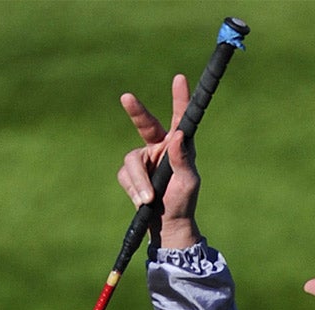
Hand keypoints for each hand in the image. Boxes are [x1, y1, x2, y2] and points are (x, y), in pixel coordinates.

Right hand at [118, 75, 200, 252]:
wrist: (167, 226)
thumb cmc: (183, 202)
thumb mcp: (188, 182)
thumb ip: (182, 159)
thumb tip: (177, 135)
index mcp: (177, 146)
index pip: (180, 119)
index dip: (180, 98)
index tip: (180, 79)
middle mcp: (158, 147)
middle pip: (145, 123)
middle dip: (136, 111)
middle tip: (126, 97)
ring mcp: (142, 159)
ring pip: (132, 160)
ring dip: (139, 181)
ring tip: (148, 199)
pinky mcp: (129, 173)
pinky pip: (126, 176)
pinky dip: (134, 189)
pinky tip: (143, 202)